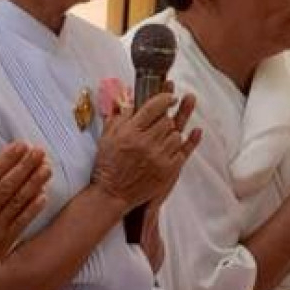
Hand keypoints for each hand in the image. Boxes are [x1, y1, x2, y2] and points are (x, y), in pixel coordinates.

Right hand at [0, 144, 52, 288]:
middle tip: (40, 152)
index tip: (21, 146)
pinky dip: (32, 210)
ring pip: (18, 202)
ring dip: (34, 184)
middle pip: (9, 185)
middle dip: (26, 166)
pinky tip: (42, 196)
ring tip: (46, 169)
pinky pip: (20, 224)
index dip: (8, 159)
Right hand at [87, 92, 199, 208]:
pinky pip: (181, 152)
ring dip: (172, 133)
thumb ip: (119, 117)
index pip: (153, 107)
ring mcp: (158, 157)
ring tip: (162, 137)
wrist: (112, 194)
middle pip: (167, 120)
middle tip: (162, 120)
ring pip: (176, 135)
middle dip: (166, 118)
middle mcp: (146, 143)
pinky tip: (181, 140)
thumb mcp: (107, 137)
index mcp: (130, 132)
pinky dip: (180, 146)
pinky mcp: (167, 171)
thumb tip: (131, 102)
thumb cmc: (108, 165)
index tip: (170, 96)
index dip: (165, 98)